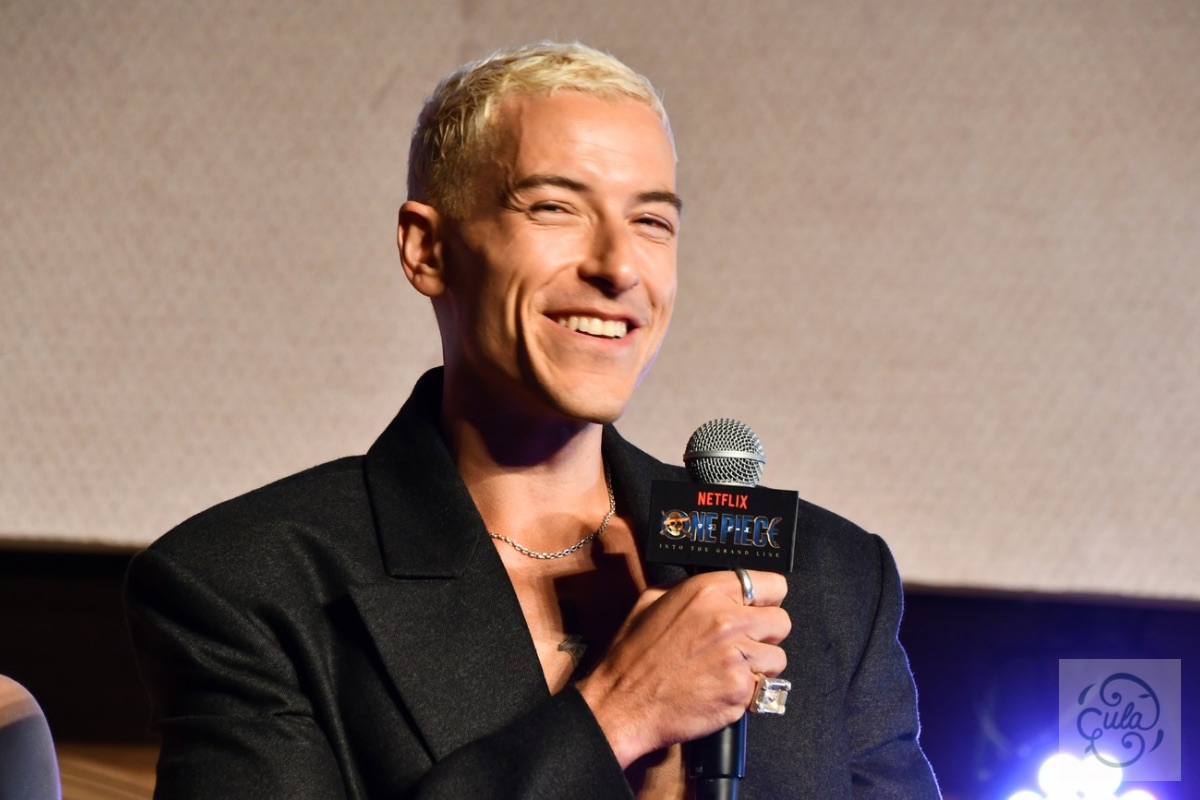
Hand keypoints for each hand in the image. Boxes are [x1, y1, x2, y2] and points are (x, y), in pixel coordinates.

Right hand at [575, 569, 789, 767]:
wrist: (623, 703)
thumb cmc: (632, 655)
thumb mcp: (651, 601)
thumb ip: (689, 589)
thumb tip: (716, 588)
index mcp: (708, 591)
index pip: (772, 585)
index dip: (766, 600)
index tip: (756, 610)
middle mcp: (728, 619)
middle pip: (782, 621)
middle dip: (765, 634)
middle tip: (743, 644)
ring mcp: (737, 657)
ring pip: (778, 658)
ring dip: (759, 666)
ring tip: (730, 670)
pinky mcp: (740, 690)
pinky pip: (763, 687)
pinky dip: (748, 692)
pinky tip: (721, 689)